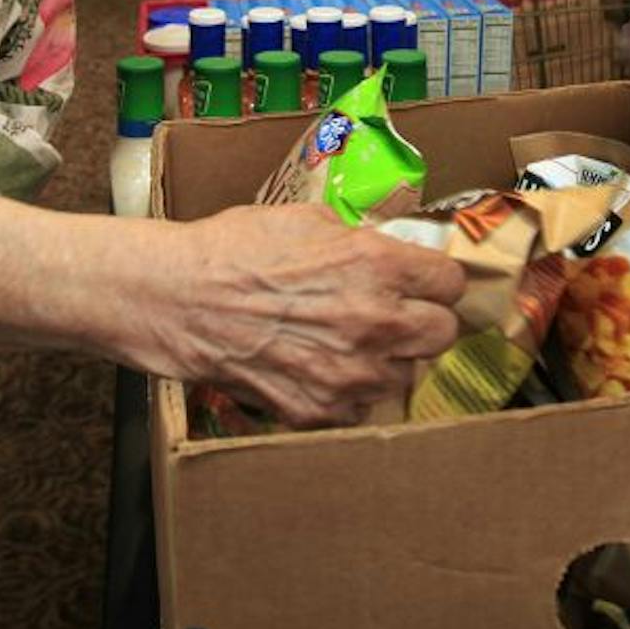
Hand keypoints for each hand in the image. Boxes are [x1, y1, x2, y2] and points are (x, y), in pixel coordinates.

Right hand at [148, 204, 463, 427]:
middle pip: (443, 334)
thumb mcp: (307, 219)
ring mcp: (350, 373)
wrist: (178, 299)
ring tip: (352, 343)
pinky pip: (361, 407)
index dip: (435, 281)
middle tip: (398, 314)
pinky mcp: (321, 410)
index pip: (450, 283)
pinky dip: (348, 392)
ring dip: (388, 361)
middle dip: (425, 322)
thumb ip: (359, 239)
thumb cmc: (235, 249)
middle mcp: (375, 322)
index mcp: (377, 265)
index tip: (423, 282)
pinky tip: (322, 369)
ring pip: (406, 376)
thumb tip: (386, 249)